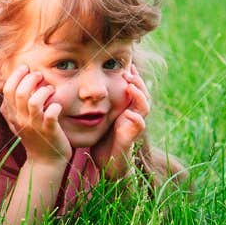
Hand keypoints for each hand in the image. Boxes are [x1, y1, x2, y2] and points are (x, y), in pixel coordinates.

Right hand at [0, 66, 70, 164]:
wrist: (44, 162)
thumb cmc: (35, 138)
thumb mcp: (18, 122)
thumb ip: (12, 107)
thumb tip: (8, 86)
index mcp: (12, 115)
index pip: (7, 90)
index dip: (16, 75)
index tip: (26, 68)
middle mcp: (20, 119)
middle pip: (19, 92)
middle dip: (30, 79)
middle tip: (40, 75)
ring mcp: (34, 126)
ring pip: (34, 102)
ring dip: (44, 91)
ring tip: (50, 89)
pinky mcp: (49, 132)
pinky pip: (51, 115)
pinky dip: (56, 107)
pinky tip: (57, 106)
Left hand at [91, 62, 149, 179]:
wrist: (105, 161)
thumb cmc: (101, 137)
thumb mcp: (97, 115)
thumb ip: (93, 102)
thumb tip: (81, 84)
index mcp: (125, 107)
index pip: (133, 87)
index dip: (132, 76)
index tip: (125, 64)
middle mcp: (132, 114)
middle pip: (142, 93)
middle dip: (137, 81)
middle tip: (129, 71)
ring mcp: (133, 125)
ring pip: (144, 107)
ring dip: (139, 95)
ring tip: (131, 86)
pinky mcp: (131, 137)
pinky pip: (139, 126)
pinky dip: (136, 120)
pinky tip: (131, 114)